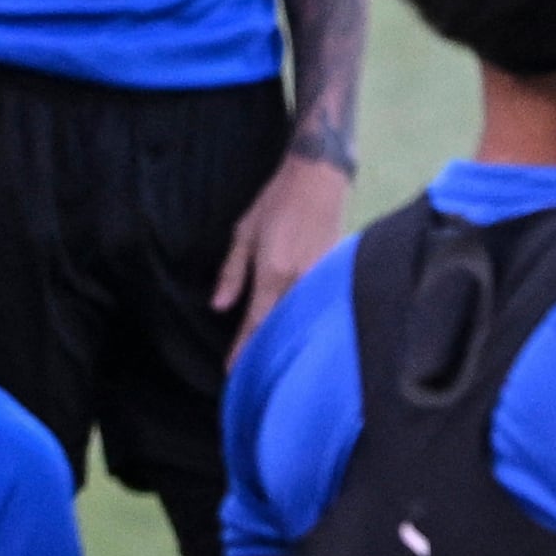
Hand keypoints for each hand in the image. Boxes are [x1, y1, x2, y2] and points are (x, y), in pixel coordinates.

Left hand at [210, 154, 352, 353]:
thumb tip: (220, 306)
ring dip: (289, 341)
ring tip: (280, 364)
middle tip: (255, 377)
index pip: (256, 322)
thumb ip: (232, 272)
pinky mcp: (335, 273)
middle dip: (267, 352)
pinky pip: (319, 305)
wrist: (318, 178)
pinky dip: (309, 322)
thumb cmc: (276, 202)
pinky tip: (305, 335)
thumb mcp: (243, 233)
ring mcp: (321, 278)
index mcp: (273, 273)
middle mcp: (299, 281)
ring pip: (302, 319)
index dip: (244, 349)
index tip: (235, 372)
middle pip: (281, 327)